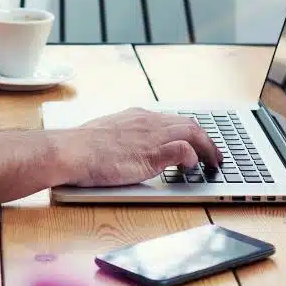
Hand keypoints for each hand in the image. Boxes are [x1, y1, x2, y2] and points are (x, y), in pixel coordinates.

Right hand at [61, 108, 220, 187]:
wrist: (71, 151)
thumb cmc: (80, 147)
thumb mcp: (105, 133)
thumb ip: (121, 136)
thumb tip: (123, 145)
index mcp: (136, 116)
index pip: (172, 119)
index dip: (188, 131)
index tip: (195, 141)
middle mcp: (148, 122)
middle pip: (189, 124)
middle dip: (206, 139)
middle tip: (214, 155)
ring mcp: (152, 137)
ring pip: (193, 133)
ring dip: (207, 149)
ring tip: (213, 163)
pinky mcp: (152, 154)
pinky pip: (183, 150)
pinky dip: (192, 158)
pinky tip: (192, 168)